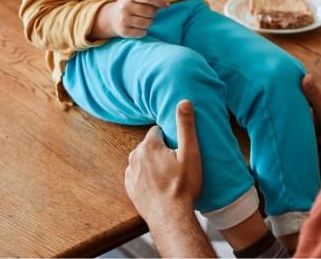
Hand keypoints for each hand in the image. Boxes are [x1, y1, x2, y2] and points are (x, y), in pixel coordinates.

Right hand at [99, 0, 168, 38]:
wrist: (111, 17)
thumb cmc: (132, 4)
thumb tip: (164, 3)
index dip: (159, 1)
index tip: (167, 5)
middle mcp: (125, 7)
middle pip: (150, 12)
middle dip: (154, 13)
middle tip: (149, 13)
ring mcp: (123, 19)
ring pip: (148, 23)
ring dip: (149, 22)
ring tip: (144, 20)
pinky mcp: (123, 31)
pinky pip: (142, 33)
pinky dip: (144, 31)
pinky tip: (139, 27)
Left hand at [124, 101, 202, 226]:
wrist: (170, 218)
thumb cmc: (182, 186)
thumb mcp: (190, 152)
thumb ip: (186, 125)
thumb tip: (184, 101)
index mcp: (149, 145)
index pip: (158, 131)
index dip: (170, 139)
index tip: (178, 150)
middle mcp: (135, 156)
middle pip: (150, 144)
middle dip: (161, 150)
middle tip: (176, 164)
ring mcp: (130, 173)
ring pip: (143, 159)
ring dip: (153, 163)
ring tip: (169, 176)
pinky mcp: (129, 188)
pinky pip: (138, 174)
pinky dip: (147, 176)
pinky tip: (159, 185)